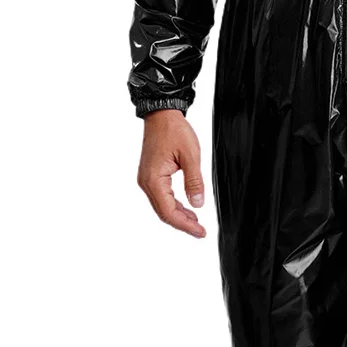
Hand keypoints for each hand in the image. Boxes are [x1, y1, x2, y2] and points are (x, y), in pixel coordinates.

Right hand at [137, 109, 208, 237]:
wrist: (161, 115)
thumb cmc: (174, 130)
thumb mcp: (191, 155)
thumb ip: (195, 181)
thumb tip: (198, 204)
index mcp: (154, 179)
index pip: (168, 211)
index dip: (185, 225)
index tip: (200, 231)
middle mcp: (146, 182)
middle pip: (164, 212)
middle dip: (183, 224)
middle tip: (201, 231)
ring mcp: (147, 180)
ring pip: (162, 206)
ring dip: (179, 215)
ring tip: (196, 223)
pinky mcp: (151, 176)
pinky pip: (162, 197)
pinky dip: (175, 205)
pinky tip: (187, 208)